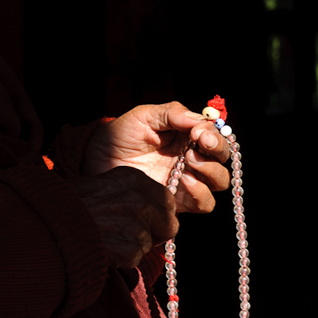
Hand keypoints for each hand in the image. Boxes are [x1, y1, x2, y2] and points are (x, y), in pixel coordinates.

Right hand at [68, 166, 177, 268]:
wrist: (47, 223)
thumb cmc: (69, 204)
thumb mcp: (103, 186)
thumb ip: (130, 195)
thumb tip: (154, 210)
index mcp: (134, 179)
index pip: (167, 200)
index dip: (158, 214)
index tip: (147, 221)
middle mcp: (140, 199)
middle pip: (169, 225)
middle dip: (155, 234)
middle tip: (131, 236)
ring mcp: (136, 224)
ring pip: (149, 245)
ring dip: (132, 247)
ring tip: (106, 239)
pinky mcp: (129, 248)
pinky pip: (134, 259)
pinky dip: (121, 259)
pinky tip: (102, 248)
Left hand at [82, 102, 230, 213]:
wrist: (95, 165)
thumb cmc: (119, 137)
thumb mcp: (142, 117)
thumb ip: (171, 113)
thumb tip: (199, 119)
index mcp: (185, 134)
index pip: (214, 133)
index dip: (214, 133)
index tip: (200, 133)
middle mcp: (190, 157)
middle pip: (222, 157)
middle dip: (217, 149)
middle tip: (198, 145)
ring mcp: (186, 180)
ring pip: (219, 181)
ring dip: (211, 171)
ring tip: (187, 162)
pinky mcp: (178, 202)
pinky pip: (204, 203)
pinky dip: (200, 193)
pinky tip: (183, 181)